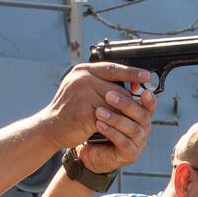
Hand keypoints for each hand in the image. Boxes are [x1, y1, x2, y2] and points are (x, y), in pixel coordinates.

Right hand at [38, 62, 155, 160]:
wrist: (51, 126)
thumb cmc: (70, 108)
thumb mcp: (83, 89)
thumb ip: (102, 84)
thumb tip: (131, 86)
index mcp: (83, 70)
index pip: (113, 68)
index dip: (132, 72)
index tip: (146, 76)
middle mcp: (82, 79)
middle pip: (117, 90)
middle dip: (130, 101)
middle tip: (140, 108)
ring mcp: (82, 95)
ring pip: (114, 105)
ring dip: (123, 114)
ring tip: (130, 120)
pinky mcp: (84, 113)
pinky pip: (107, 118)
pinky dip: (114, 124)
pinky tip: (117, 128)